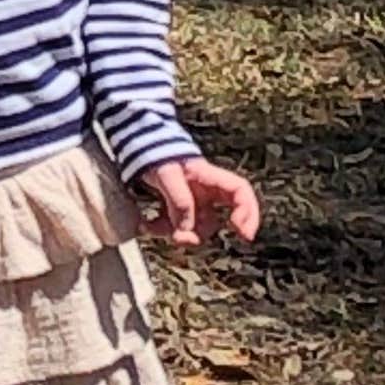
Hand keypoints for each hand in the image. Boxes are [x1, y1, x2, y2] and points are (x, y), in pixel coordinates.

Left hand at [138, 156, 260, 248]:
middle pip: (216, 220)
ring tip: (149, 226)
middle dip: (199, 234)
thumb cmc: (154, 152)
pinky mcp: (172, 207)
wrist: (135, 145)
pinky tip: (144, 224)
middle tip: (180, 240)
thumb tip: (186, 229)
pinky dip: (160, 229)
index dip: (249, 213)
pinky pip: (173, 226)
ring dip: (174, 232)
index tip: (243, 234)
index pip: (240, 192)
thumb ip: (179, 200)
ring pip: (192, 227)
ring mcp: (189, 200)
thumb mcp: (167, 174)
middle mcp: (203, 191)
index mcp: (208, 177)